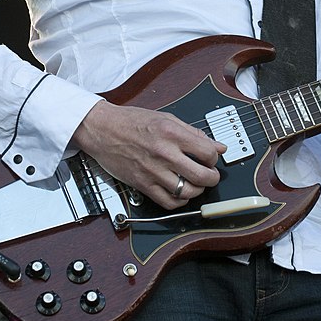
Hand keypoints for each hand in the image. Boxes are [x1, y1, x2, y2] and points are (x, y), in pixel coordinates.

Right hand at [72, 101, 225, 209]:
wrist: (103, 129)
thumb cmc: (132, 121)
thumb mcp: (166, 118)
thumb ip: (194, 133)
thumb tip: (217, 146)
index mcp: (172, 133)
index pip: (207, 153)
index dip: (214, 158)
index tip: (211, 158)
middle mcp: (164, 153)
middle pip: (201, 176)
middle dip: (212, 178)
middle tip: (210, 175)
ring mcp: (153, 171)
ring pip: (187, 192)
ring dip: (197, 190)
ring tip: (196, 184)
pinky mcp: (143, 185)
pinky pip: (168, 202)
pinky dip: (179, 201)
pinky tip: (180, 193)